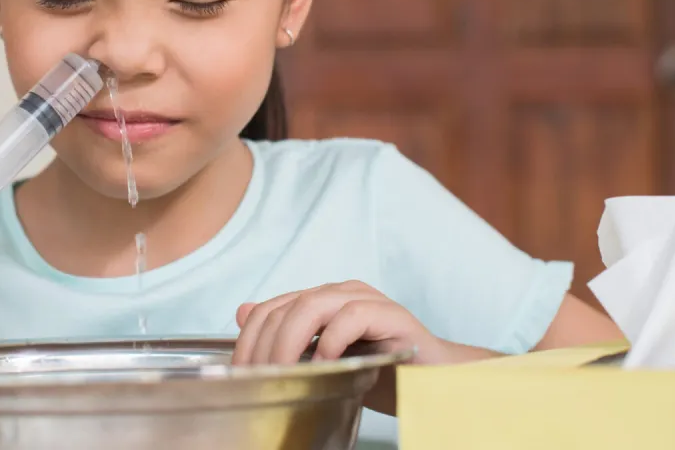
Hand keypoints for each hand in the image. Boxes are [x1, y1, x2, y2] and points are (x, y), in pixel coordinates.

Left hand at [231, 280, 442, 366]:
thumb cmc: (380, 373)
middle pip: (285, 308)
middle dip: (265, 346)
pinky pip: (351, 317)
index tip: (240, 373)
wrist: (434, 381)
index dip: (249, 340)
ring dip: (289, 342)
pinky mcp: (390, 314)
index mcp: (320, 302)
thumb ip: (290, 340)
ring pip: (311, 306)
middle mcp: (339, 294)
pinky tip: (327, 365)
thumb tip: (241, 313)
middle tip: (260, 379)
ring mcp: (365, 300)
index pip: (270, 309)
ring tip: (284, 372)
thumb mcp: (326, 363)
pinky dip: (332, 342)